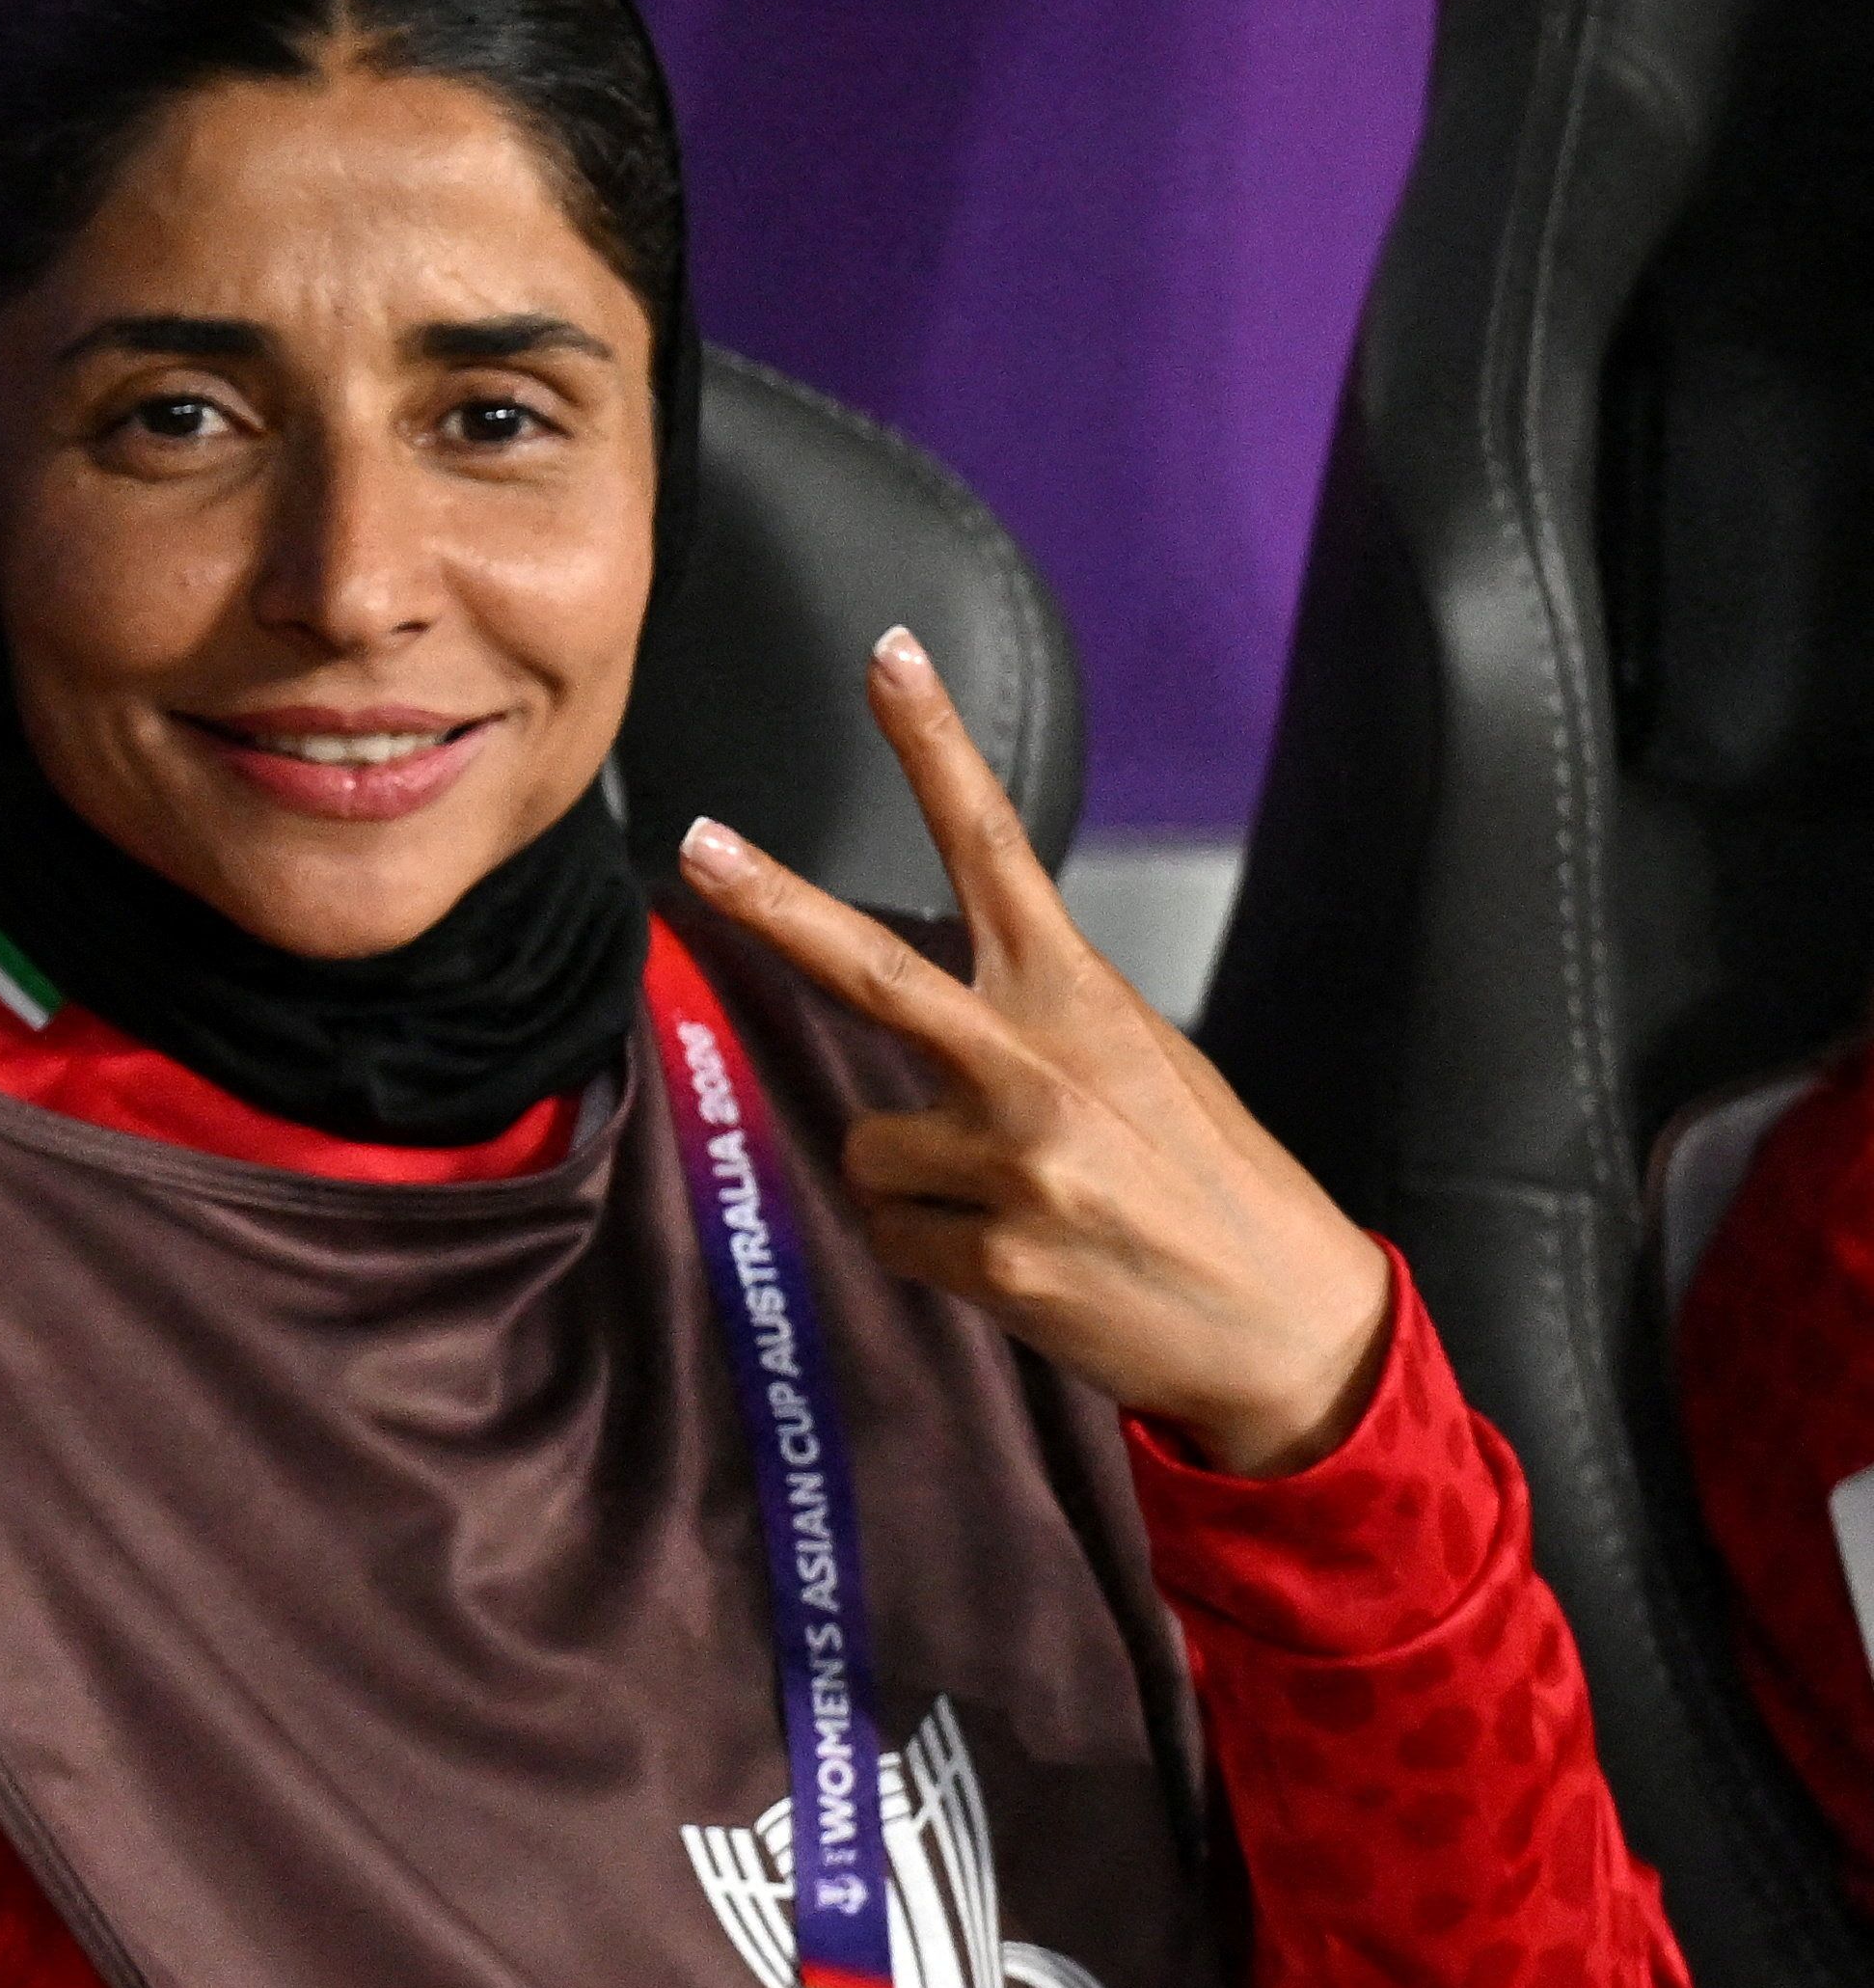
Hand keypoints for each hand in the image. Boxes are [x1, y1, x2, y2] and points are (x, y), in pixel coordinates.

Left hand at [678, 635, 1393, 1475]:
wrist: (1290, 1330)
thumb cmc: (1211, 1188)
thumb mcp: (1146, 1068)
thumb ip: (1035, 1028)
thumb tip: (922, 1024)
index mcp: (1084, 1001)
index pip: (997, 849)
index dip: (936, 749)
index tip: (888, 657)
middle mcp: (1041, 1068)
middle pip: (871, 967)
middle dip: (773, 904)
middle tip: (697, 843)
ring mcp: (1017, 1163)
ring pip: (868, 1149)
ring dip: (918, 1186)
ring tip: (1023, 1213)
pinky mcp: (994, 1256)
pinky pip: (891, 1236)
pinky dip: (937, 1255)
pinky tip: (1024, 1267)